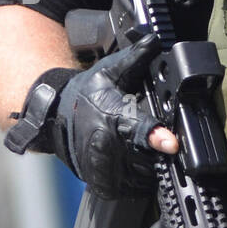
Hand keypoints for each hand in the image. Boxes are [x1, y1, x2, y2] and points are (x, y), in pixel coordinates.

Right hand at [50, 35, 177, 197]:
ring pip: (144, 175)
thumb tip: (153, 38)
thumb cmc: (86, 94)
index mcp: (110, 117)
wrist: (55, 119)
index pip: (135, 128)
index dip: (154, 136)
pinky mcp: (103, 186)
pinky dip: (141, 178)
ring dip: (151, 164)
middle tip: (164, 141)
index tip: (171, 143)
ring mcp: (102, 171)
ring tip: (145, 148)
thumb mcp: (108, 71)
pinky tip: (137, 162)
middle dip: (159, 151)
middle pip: (147, 158)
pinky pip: (135, 189)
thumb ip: (135, 58)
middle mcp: (104, 147)